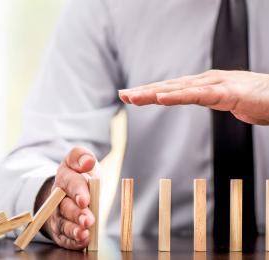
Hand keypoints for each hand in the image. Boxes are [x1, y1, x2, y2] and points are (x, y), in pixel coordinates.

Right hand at [41, 147, 96, 249]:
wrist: (68, 190)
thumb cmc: (78, 174)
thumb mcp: (79, 159)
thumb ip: (81, 156)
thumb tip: (87, 162)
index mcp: (64, 178)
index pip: (71, 184)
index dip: (78, 192)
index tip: (85, 200)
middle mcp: (58, 198)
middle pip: (66, 207)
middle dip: (77, 214)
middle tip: (88, 220)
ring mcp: (58, 215)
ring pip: (64, 224)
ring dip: (74, 230)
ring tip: (84, 234)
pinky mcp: (61, 231)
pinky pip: (65, 238)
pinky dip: (73, 242)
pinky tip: (83, 242)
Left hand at [118, 70, 268, 124]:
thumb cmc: (257, 98)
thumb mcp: (226, 100)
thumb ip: (210, 99)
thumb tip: (199, 99)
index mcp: (203, 84)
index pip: (170, 88)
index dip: (148, 91)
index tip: (130, 95)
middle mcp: (205, 81)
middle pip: (168, 87)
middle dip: (144, 91)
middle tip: (122, 95)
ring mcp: (215, 84)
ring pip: (177, 89)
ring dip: (153, 93)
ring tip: (133, 97)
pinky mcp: (226, 92)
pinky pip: (198, 95)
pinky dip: (178, 96)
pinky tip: (161, 99)